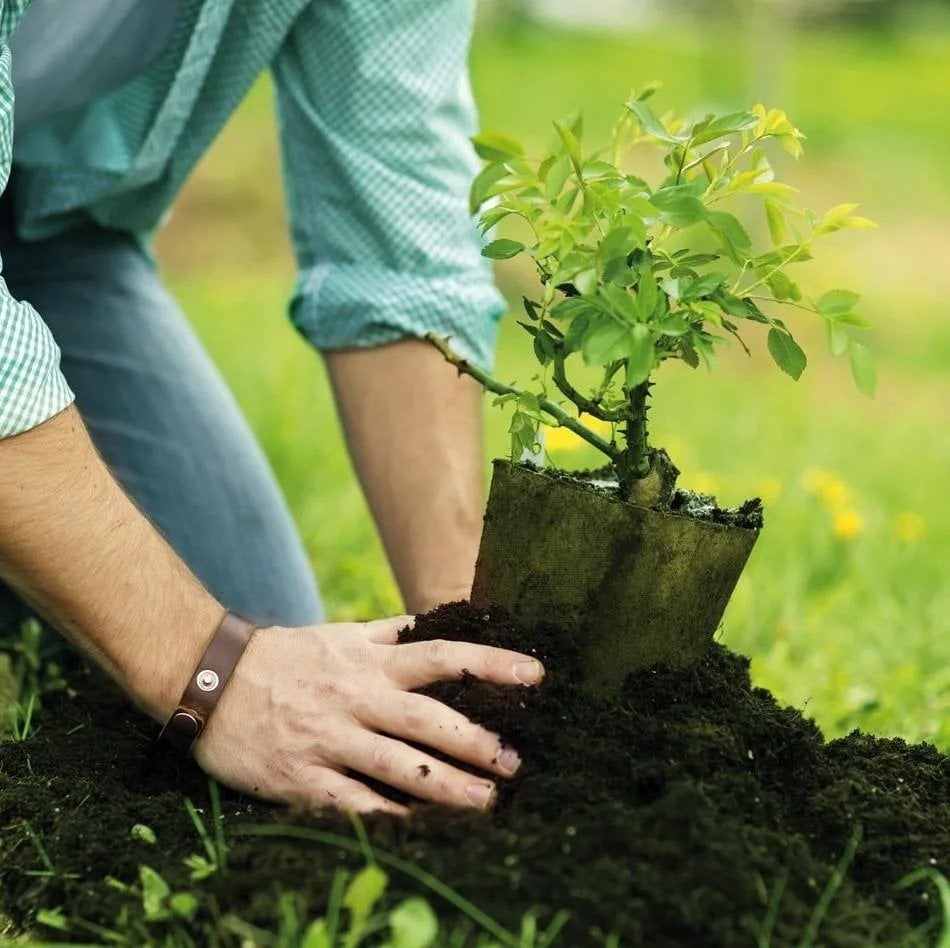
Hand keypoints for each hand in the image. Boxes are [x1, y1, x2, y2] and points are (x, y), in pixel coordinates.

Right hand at [193, 615, 543, 814]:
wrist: (210, 679)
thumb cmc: (286, 656)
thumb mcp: (340, 634)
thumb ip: (390, 633)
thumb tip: (438, 621)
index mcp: (369, 660)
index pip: (442, 656)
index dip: (490, 664)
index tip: (534, 676)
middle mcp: (355, 696)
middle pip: (427, 718)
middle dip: (477, 741)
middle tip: (517, 762)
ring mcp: (329, 738)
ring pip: (397, 765)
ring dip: (446, 785)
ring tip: (488, 802)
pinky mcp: (301, 777)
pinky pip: (353, 802)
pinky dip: (389, 815)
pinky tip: (422, 829)